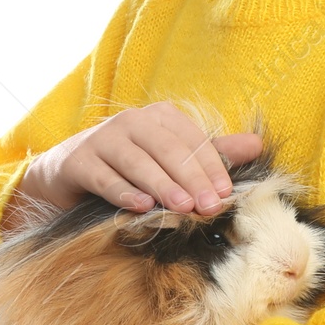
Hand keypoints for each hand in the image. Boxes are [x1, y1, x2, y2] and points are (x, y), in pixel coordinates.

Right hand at [20, 102, 262, 218]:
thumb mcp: (171, 159)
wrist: (67, 173)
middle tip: (209, 206)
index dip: (211, 165)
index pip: (192, 139)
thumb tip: (257, 145)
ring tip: (181, 207)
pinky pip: (103, 176)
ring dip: (161, 185)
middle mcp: (131, 121)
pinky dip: (123, 191)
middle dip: (191, 178)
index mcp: (159, 116)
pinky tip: (140, 206)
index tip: (226, 194)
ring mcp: (102, 139)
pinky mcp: (78, 161)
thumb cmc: (129, 167)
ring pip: (137, 161)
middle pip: (167, 148)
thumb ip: (212, 153)